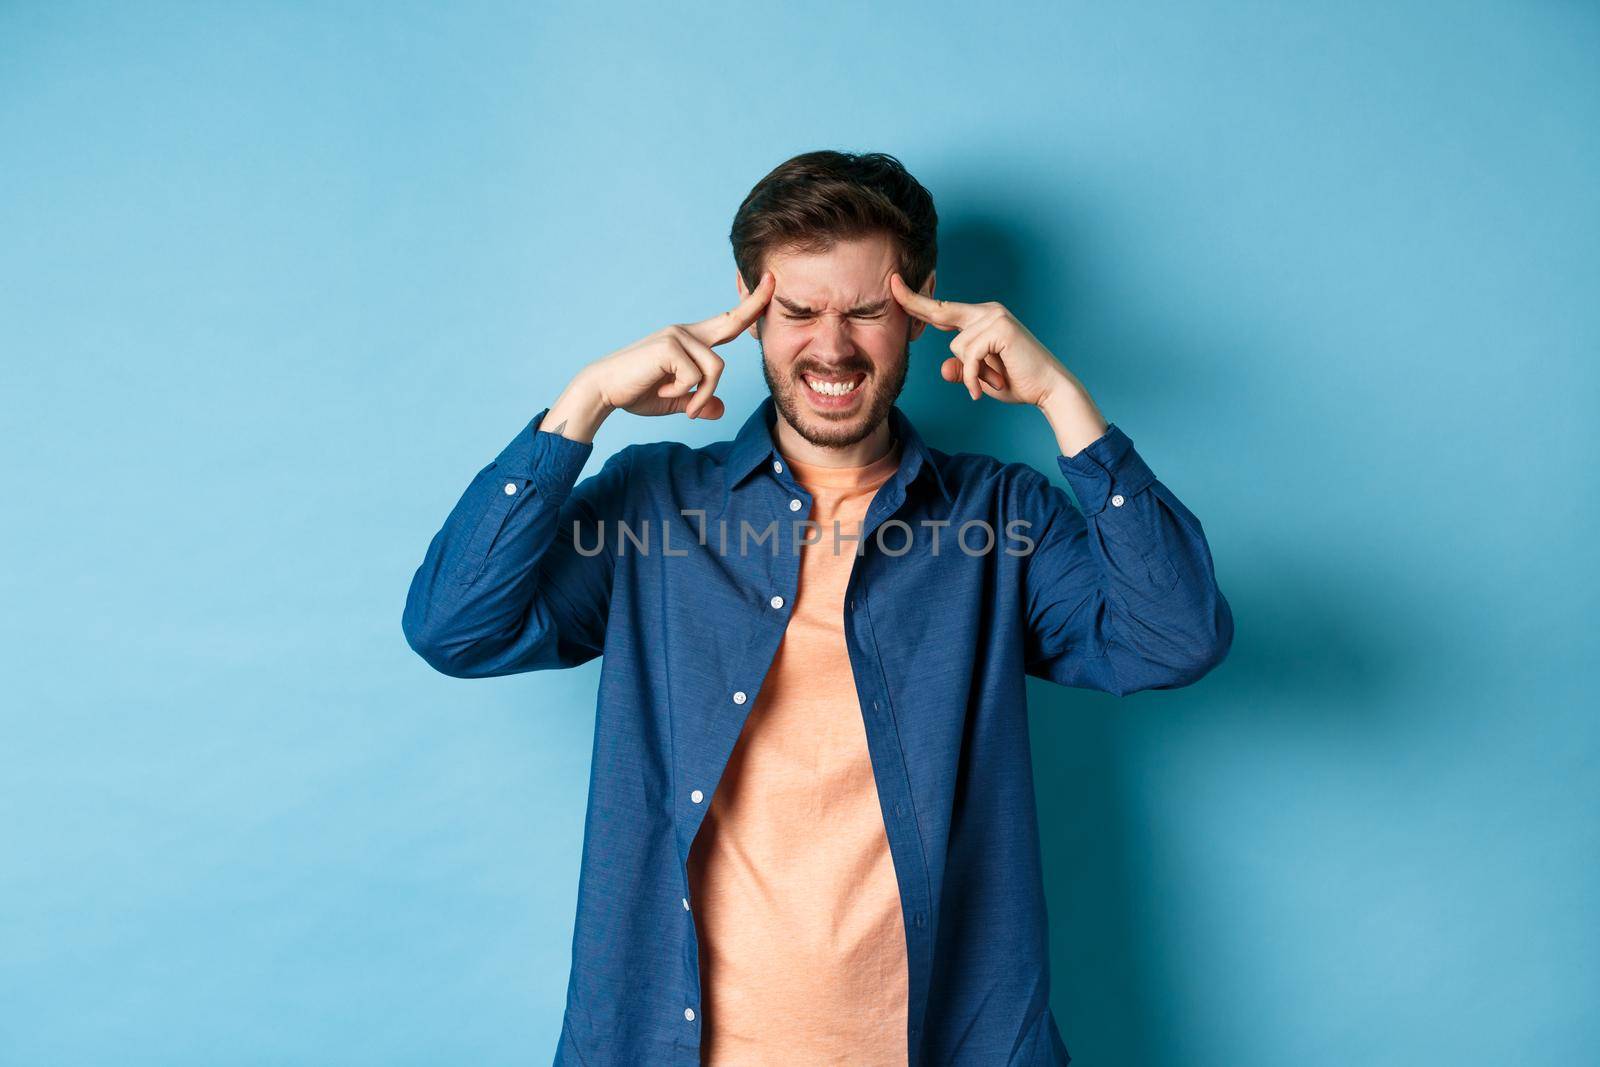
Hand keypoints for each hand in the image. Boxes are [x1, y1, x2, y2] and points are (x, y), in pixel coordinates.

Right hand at [546, 272, 774, 439]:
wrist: (603, 390)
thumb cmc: (636, 393)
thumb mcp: (675, 401)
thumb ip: (698, 402)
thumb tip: (720, 410)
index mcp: (689, 340)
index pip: (726, 323)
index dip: (750, 307)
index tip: (769, 284)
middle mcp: (685, 332)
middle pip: (731, 324)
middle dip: (755, 303)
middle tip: (773, 281)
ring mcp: (677, 336)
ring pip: (715, 369)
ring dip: (702, 395)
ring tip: (685, 407)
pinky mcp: (669, 346)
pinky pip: (696, 377)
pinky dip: (684, 394)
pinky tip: (662, 392)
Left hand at [888, 273, 1075, 406]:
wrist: (1048, 388)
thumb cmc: (1016, 382)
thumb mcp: (979, 378)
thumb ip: (962, 370)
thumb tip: (944, 368)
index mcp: (981, 319)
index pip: (943, 310)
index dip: (917, 300)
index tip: (894, 285)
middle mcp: (987, 311)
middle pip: (941, 310)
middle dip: (914, 302)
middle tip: (891, 284)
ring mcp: (995, 316)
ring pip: (957, 347)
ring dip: (971, 372)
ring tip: (993, 379)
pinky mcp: (1001, 328)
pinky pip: (970, 356)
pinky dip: (974, 377)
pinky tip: (988, 387)